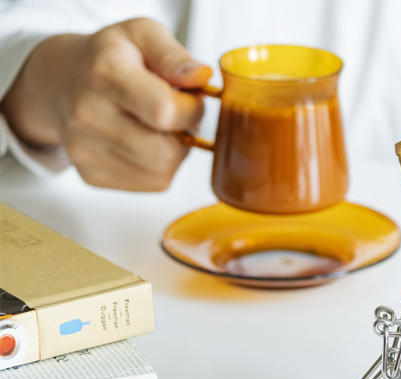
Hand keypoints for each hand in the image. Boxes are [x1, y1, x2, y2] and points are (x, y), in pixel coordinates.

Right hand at [0, 18, 211, 190]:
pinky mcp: (92, 175)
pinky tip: (146, 143)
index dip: (192, 110)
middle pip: (165, 153)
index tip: (190, 99)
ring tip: (160, 128)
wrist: (63, 81)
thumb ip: (174, 55)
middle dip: (185, 136)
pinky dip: (160, 167)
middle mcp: (88, 115)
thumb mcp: (143, 34)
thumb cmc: (108, 58)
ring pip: (162, 174)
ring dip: (175, 153)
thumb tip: (201, 77)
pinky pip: (151, 184)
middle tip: (178, 116)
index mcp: (105, 74)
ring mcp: (85, 151)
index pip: (164, 111)